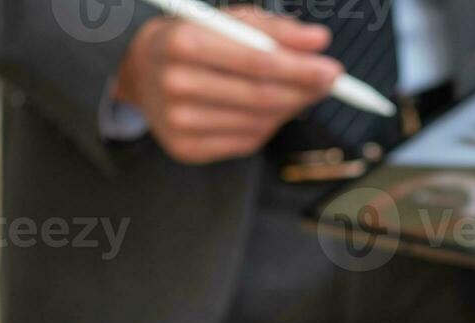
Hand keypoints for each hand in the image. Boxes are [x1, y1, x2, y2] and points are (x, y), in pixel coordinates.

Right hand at [113, 7, 342, 163]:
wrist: (141, 71)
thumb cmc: (195, 39)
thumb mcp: (229, 21)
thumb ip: (275, 30)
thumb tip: (320, 40)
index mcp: (185, 43)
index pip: (258, 63)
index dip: (301, 69)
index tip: (334, 70)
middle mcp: (177, 84)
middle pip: (261, 97)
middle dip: (303, 91)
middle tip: (330, 82)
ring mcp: (178, 122)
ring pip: (257, 122)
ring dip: (289, 109)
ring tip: (302, 93)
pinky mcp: (185, 149)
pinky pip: (245, 142)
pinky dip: (268, 127)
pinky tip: (272, 111)